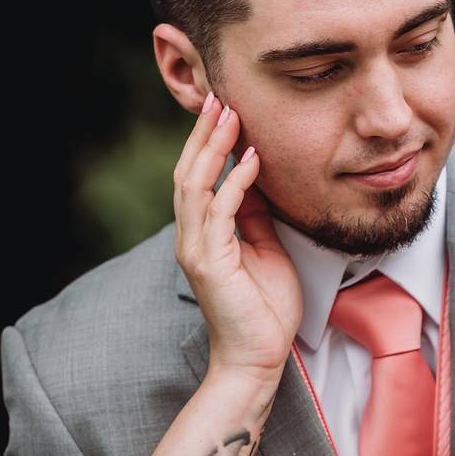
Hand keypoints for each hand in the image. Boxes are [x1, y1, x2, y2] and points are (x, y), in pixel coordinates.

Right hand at [173, 94, 302, 384]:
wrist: (257, 357)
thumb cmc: (264, 310)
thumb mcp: (265, 251)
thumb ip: (255, 218)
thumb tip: (258, 181)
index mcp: (204, 235)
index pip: (200, 179)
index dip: (210, 145)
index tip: (228, 111)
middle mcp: (192, 237)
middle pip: (189, 173)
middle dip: (205, 135)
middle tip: (220, 98)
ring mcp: (196, 249)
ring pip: (195, 185)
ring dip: (213, 148)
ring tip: (230, 115)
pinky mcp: (208, 262)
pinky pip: (220, 211)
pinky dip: (235, 182)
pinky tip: (250, 159)